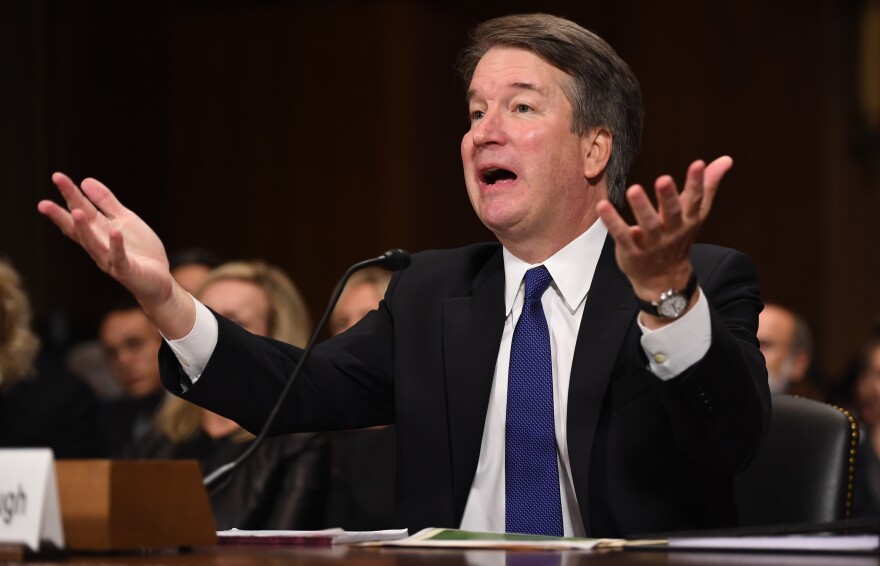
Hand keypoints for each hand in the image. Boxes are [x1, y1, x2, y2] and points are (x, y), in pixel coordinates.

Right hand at [38, 173, 194, 337]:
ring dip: (84, 229)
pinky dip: (116, 245)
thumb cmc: (139, 250)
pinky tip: (114, 232)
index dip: (69, 195)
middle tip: (43, 203)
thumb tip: (85, 181)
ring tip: (76, 212)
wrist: (158, 280)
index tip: (57, 177)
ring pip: (93, 244)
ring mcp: (110, 259)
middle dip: (61, 216)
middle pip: (78, 228)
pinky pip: (119, 257)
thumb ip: (106, 202)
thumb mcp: (124, 220)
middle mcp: (99, 245)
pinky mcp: (126, 270)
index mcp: (98, 231)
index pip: (79, 211)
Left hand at [597, 156, 732, 324]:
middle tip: (664, 179)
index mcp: (688, 220)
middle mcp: (672, 231)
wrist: (664, 280)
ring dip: (641, 207)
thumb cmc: (678, 239)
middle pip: (672, 213)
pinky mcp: (632, 251)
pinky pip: (622, 235)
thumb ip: (707, 186)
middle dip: (669, 197)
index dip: (697, 182)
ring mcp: (652, 243)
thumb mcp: (695, 214)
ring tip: (634, 189)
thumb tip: (726, 159)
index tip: (698, 164)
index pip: (695, 200)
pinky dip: (612, 221)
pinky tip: (603, 206)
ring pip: (648, 224)